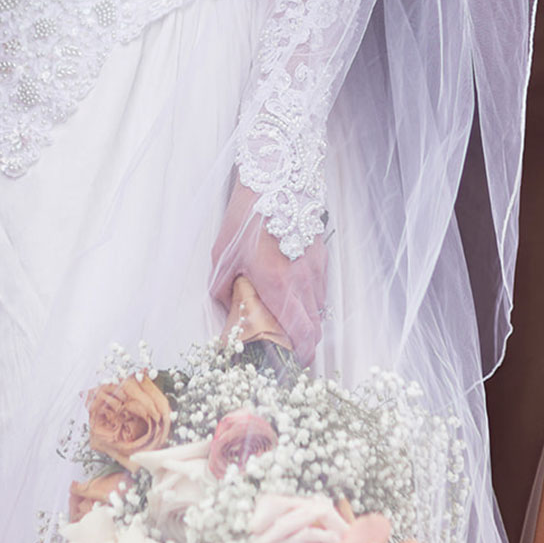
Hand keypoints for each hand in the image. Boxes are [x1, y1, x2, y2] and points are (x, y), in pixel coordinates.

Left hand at [210, 178, 326, 366]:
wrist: (275, 178)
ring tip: (287, 321)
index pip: (301, 334)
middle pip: (315, 328)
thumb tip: (228, 307)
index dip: (300, 355)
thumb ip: (224, 289)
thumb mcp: (222, 256)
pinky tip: (292, 292)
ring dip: (307, 321)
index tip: (290, 364)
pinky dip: (311, 299)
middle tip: (287, 349)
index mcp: (279, 285)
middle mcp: (303, 280)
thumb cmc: (246, 216)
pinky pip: (320, 288)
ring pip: (320, 309)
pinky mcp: (321, 254)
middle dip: (304, 345)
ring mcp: (316, 267)